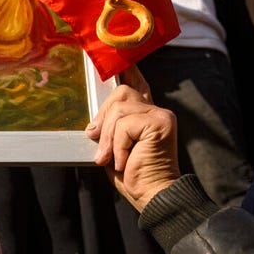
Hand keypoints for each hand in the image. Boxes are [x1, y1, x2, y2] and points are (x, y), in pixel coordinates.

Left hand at [85, 82, 180, 212]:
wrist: (153, 196)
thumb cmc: (134, 176)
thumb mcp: (114, 149)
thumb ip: (109, 130)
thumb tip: (93, 125)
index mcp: (147, 116)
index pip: (137, 84)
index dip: (128, 69)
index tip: (120, 58)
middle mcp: (156, 111)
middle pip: (121, 92)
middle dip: (104, 119)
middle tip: (100, 146)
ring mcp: (160, 115)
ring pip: (119, 110)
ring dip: (109, 138)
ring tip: (112, 159)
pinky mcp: (160, 122)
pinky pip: (124, 124)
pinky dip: (118, 145)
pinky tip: (125, 161)